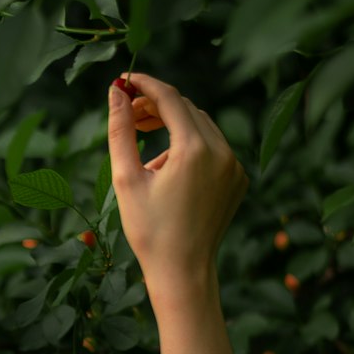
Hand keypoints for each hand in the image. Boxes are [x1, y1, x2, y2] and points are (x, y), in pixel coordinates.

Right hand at [107, 71, 247, 296]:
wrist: (183, 272)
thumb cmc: (149, 231)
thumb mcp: (126, 179)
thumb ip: (121, 131)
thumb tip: (115, 93)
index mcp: (194, 149)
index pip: (169, 98)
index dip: (144, 84)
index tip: (124, 80)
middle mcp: (222, 152)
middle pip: (186, 109)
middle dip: (156, 105)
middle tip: (129, 114)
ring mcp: (233, 166)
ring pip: (200, 126)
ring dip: (172, 125)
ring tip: (143, 145)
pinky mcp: (237, 179)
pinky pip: (212, 148)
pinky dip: (189, 146)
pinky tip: (166, 170)